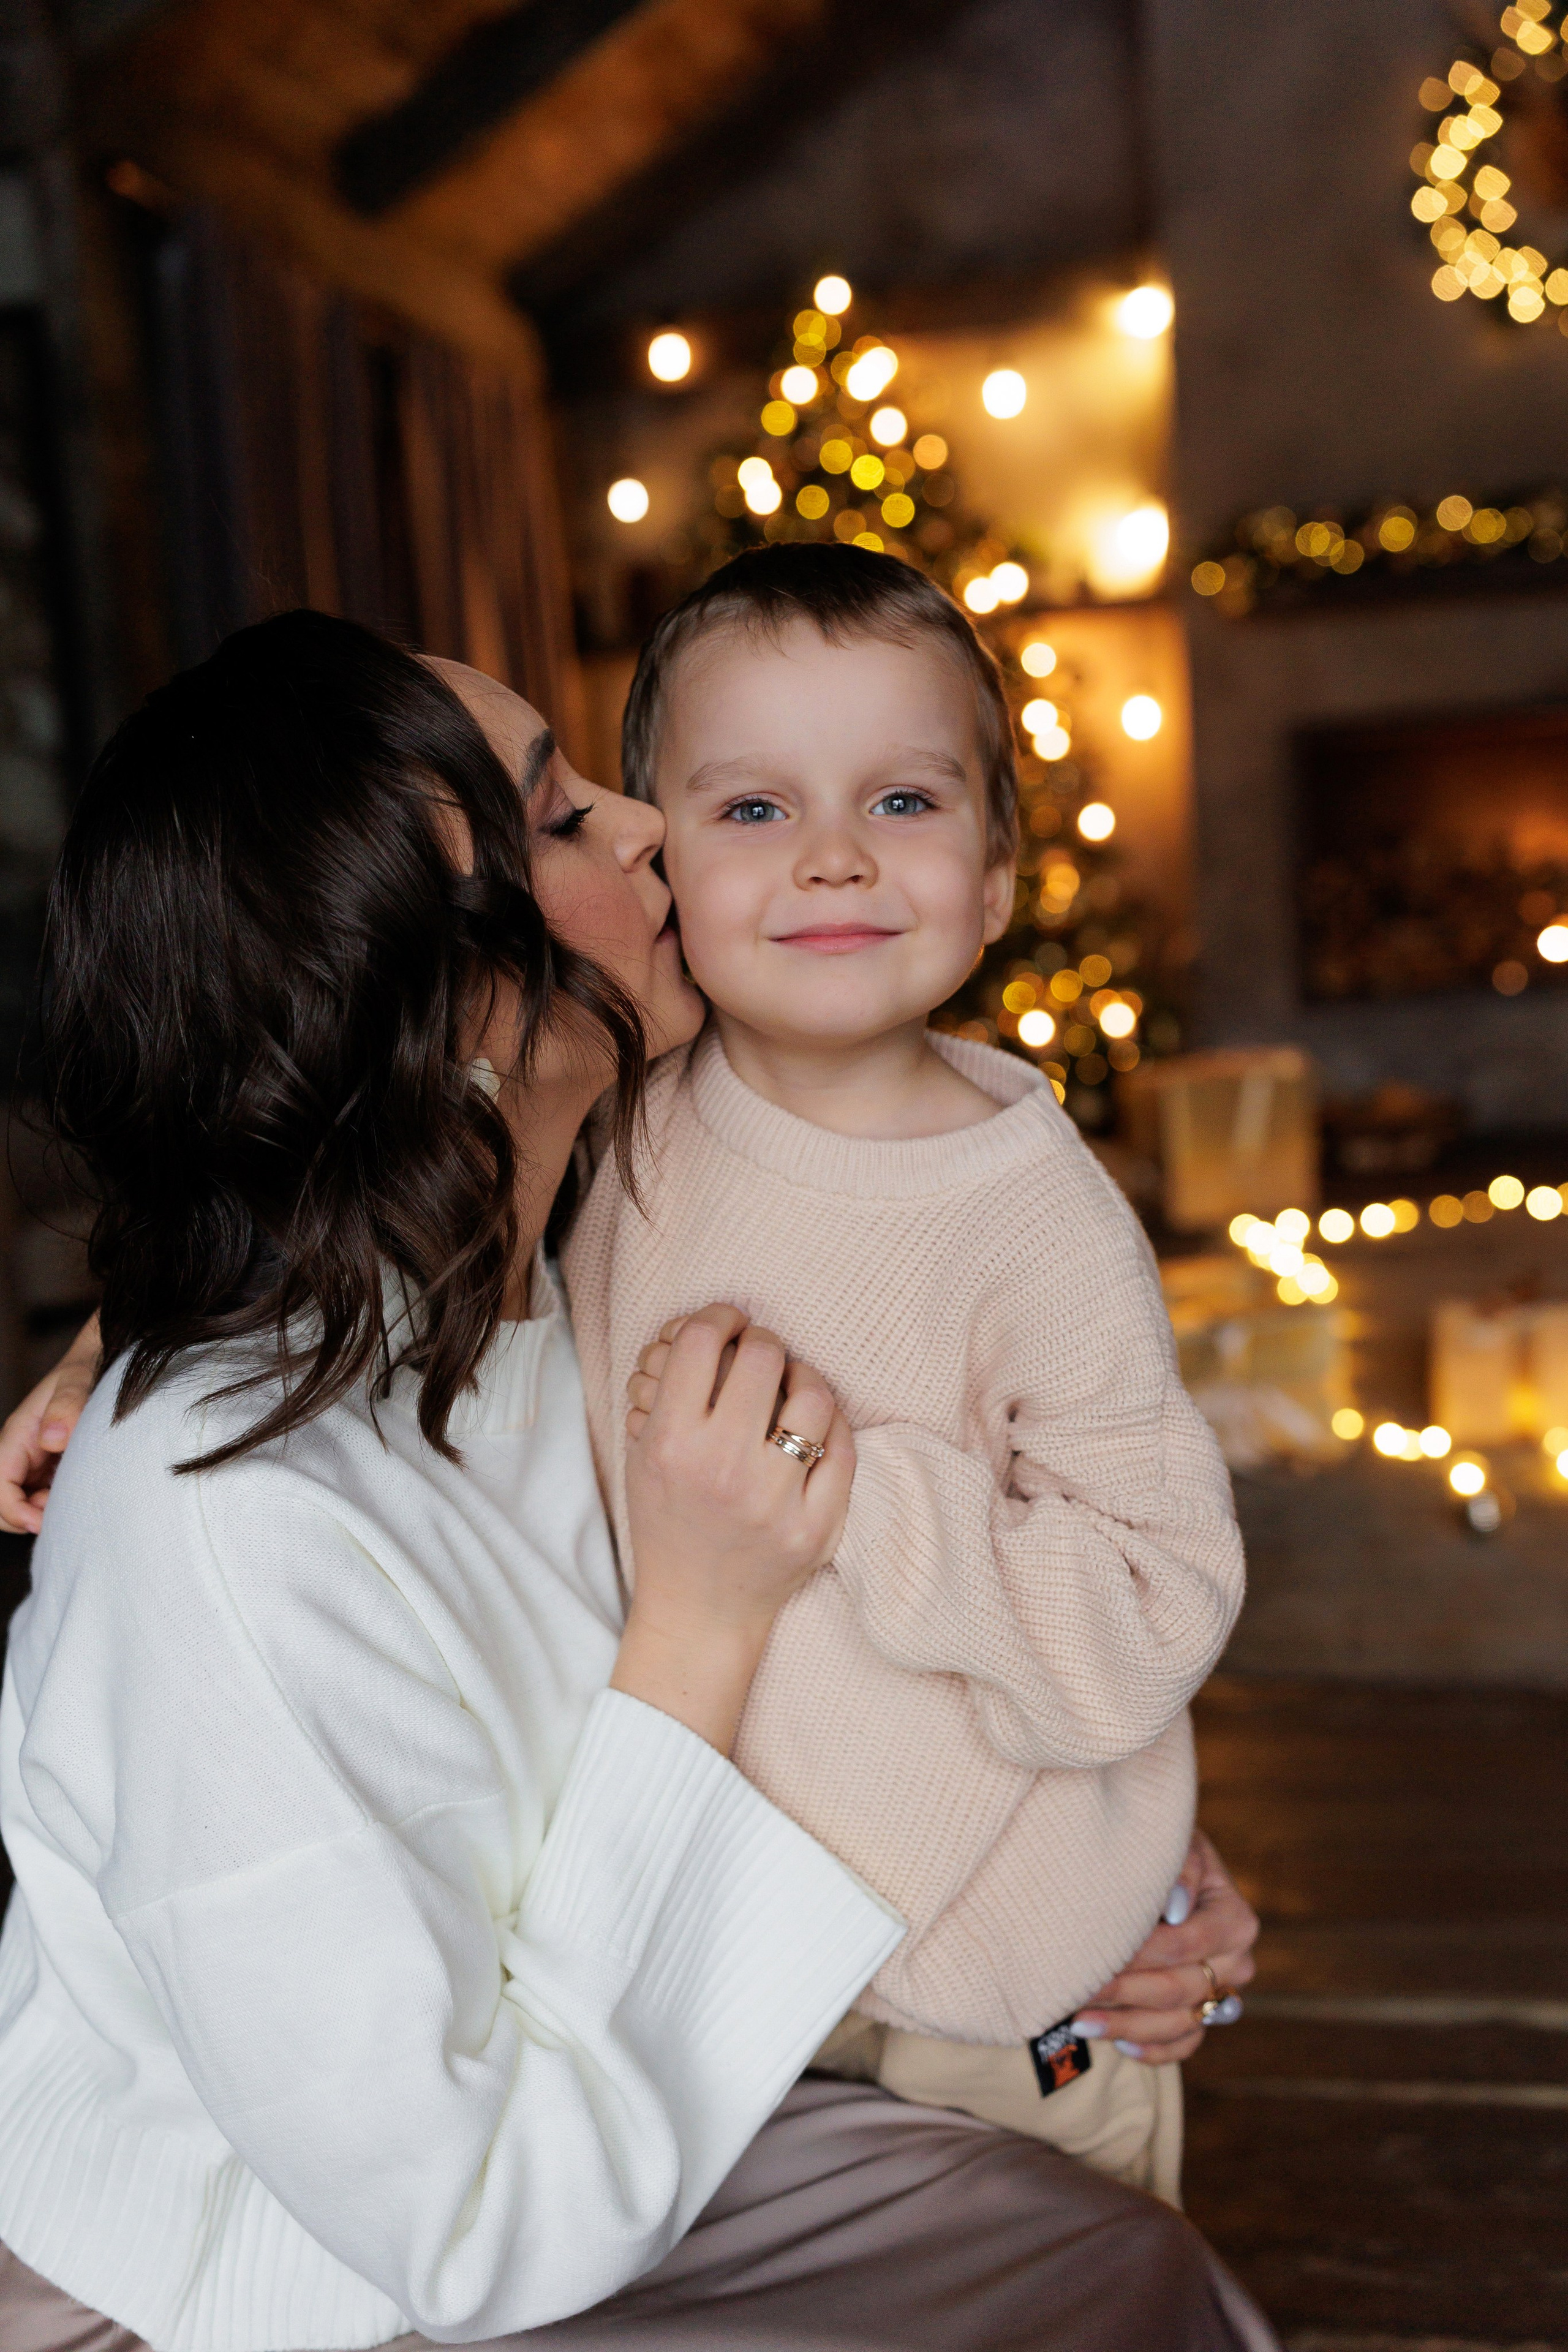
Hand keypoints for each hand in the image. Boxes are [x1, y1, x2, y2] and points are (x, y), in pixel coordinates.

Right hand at [0, 1315, 100, 1533]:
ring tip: (78, 1502)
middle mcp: (22, 1453)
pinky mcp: (54, 1471)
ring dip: (45, 1515)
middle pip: (3, 1504)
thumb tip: (53, 1439)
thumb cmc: (88, 1368)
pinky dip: (61, 1507)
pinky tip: (85, 1495)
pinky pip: (46, 1500)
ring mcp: (37, 1465)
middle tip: (65, 1515)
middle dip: (26, 1518)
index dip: (13, 1509)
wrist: (104, 1360)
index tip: (42, 1520)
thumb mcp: (78, 1380)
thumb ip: (67, 1405)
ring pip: (25, 1506)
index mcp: (18, 1435)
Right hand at [611, 1304, 853, 1754]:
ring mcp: (775, 1500)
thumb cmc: (668, 1523)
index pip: (700, 1340)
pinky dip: (832, 1424)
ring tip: (792, 1384)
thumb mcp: (643, 1455)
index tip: (725, 1323)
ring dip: (804, 1376)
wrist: (699, 1611)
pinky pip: (844, 1448)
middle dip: (761, 1342)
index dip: (717, 1315)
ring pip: (813, 1396)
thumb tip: (705, 1325)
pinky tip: (815, 1425)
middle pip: (761, 1356)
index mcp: (670, 1444)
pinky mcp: (816, 1527)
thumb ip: (665, 1389)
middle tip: (759, 1354)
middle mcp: (723, 1467)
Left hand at [1071, 1828, 1257, 2063]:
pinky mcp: (1206, 2015)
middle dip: (1123, 1991)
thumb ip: (1180, 1869)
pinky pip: (1184, 2044)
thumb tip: (1176, 1906)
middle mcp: (1237, 1963)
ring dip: (1126, 2026)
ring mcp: (1223, 1994)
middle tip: (1075, 1991)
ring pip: (1178, 2024)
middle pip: (1178, 1988)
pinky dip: (1153, 2049)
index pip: (1186, 1945)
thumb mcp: (1176, 1845)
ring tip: (1079, 2021)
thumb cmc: (1167, 1854)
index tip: (1096, 1953)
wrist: (1171, 1870)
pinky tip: (1118, 2045)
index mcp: (1236, 1920)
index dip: (1142, 1952)